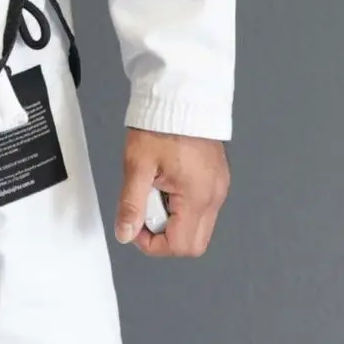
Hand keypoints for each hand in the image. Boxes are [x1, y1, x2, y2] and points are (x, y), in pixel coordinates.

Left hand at [115, 129, 229, 257]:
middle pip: (194, 243)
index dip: (153, 244)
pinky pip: (202, 207)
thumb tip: (124, 234)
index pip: (181, 246)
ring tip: (154, 189)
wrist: (180, 97)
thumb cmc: (159, 127)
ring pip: (198, 226)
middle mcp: (215, 198)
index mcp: (197, 198)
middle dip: (164, 235)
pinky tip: (166, 183)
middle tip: (145, 207)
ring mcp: (219, 189)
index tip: (135, 225)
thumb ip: (131, 204)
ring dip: (172, 218)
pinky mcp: (217, 179)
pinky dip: (182, 205)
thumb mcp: (137, 165)